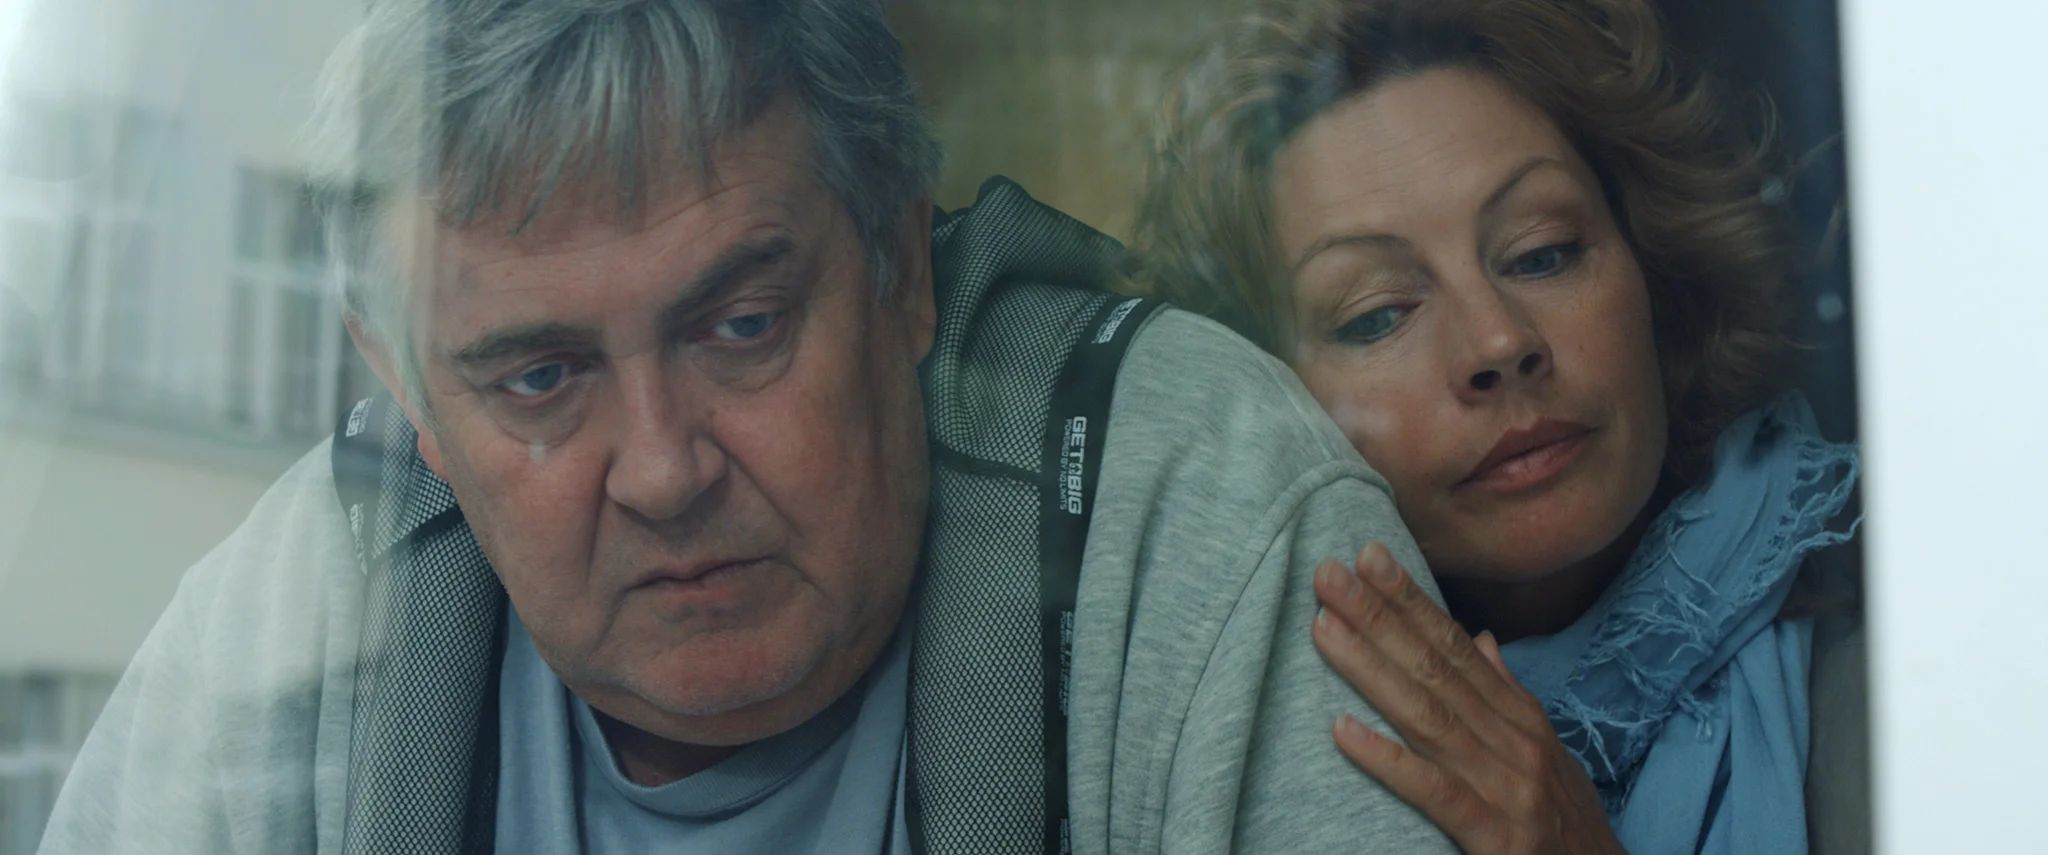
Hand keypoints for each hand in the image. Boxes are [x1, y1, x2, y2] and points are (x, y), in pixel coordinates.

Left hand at [1312, 543, 1624, 854]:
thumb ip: (1507, 697)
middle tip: (1329, 573)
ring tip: (1324, 628)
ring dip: (1372, 668)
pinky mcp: (1499, 837)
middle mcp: (1515, 742)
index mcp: (1521, 718)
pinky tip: (1342, 731)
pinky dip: (1388, 760)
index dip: (1411, 601)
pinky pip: (1435, 792)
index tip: (1367, 557)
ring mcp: (1508, 788)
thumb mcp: (1544, 754)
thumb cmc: (1566, 823)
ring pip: (1429, 717)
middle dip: (1381, 616)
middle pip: (1436, 669)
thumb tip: (1481, 639)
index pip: (1456, 647)